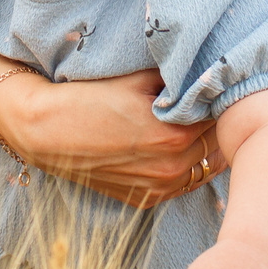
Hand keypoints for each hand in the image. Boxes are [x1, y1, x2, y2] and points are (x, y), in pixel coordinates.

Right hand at [5, 68, 217, 206]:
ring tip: (198, 125)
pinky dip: (187, 166)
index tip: (217, 86)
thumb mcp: (137, 78)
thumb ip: (176, 77)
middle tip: (212, 104)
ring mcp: (159, 186)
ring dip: (206, 147)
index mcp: (174, 133)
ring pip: (204, 166)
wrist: (47, 133)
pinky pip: (184, 183)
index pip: (218, 115)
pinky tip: (181, 148)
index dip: (219, 98)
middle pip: (216, 142)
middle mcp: (171, 166)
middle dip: (216, 123)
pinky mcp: (147, 198)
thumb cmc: (90, 98)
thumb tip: (205, 70)